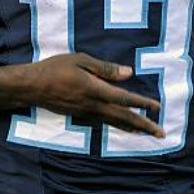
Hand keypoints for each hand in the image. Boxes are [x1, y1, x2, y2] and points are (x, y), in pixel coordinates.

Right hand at [17, 53, 163, 137]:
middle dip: (144, 125)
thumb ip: (105, 68)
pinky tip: (124, 127)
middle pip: (124, 117)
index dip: (142, 103)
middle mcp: (94, 105)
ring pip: (115, 123)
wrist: (32, 86)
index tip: (157, 107)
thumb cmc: (56, 68)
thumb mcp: (81, 60)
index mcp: (96, 90)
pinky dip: (118, 126)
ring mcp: (87, 113)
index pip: (125, 99)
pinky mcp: (81, 115)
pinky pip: (104, 123)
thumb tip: (128, 73)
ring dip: (133, 128)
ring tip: (147, 133)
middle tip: (161, 133)